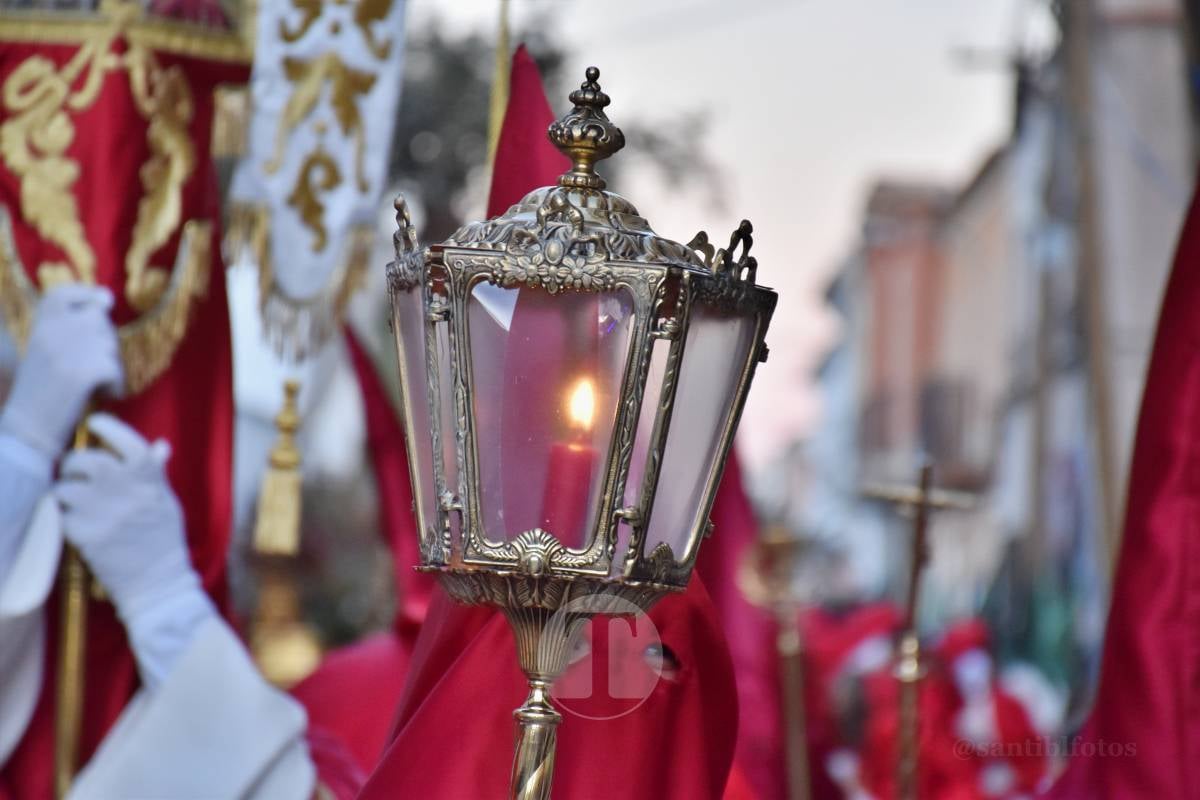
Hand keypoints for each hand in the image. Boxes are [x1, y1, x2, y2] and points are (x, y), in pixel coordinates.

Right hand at [0, 285, 122, 458]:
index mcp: (38, 326)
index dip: (86, 295)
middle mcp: (51, 332)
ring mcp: (68, 351)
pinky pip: (115, 370)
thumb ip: (70, 327)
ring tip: (89, 384)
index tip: (99, 306)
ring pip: (110, 346)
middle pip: (98, 320)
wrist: (27, 431)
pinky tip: (99, 396)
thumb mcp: (45, 351)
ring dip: (109, 366)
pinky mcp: (84, 372)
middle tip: (87, 367)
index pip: (64, 293)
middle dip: (103, 342)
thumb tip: (107, 299)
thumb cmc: (40, 393)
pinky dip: (113, 386)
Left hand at [54, 414, 196, 620]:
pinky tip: (78, 525)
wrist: (157, 581)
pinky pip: (62, 516)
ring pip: (65, 489)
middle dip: (74, 464)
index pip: (126, 441)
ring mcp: (102, 512)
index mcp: (149, 480)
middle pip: (85, 461)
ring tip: (75, 502)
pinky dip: (66, 519)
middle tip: (76, 471)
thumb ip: (156, 474)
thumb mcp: (167, 501)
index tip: (95, 422)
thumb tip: (160, 446)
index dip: (108, 427)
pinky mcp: (84, 535)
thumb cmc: (164, 539)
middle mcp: (124, 491)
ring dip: (66, 493)